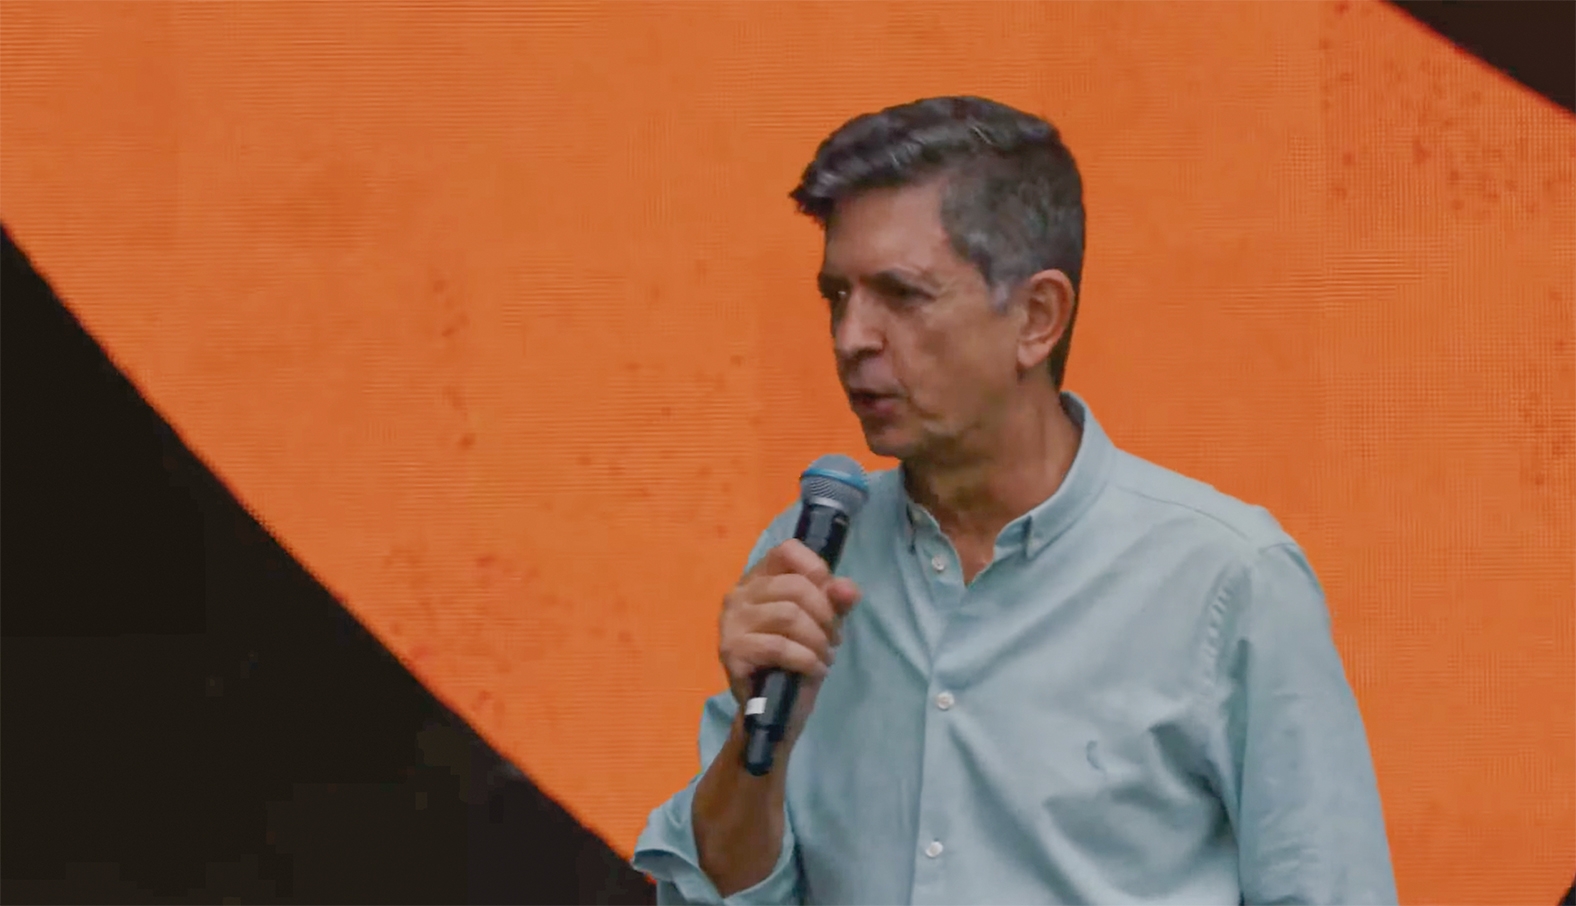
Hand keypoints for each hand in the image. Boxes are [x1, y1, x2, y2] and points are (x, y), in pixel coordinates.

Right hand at [718, 540, 861, 732]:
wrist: (776, 710)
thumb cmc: (796, 659)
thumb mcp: (822, 625)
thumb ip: (836, 601)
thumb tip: (848, 589)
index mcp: (758, 579)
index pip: (787, 550)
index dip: (817, 569)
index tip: (833, 599)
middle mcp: (739, 594)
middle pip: (795, 586)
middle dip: (826, 615)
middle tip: (833, 640)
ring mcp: (731, 622)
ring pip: (789, 615)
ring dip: (817, 640)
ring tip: (824, 657)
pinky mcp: (731, 651)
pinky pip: (779, 646)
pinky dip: (806, 659)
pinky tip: (814, 670)